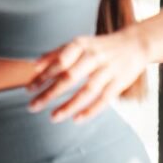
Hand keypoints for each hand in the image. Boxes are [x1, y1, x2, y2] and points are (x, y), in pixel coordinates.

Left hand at [27, 30, 151, 122]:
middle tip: (33, 106)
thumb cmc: (99, 46)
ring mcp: (108, 70)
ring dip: (68, 106)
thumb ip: (56, 53)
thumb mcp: (78, 43)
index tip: (28, 89)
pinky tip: (76, 120)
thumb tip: (34, 65)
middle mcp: (93, 57)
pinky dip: (90, 110)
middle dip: (49, 93)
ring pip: (86, 91)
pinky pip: (104, 99)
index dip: (42, 76)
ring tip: (52, 118)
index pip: (58, 62)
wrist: (134, 44)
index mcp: (80, 45)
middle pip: (69, 77)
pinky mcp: (119, 83)